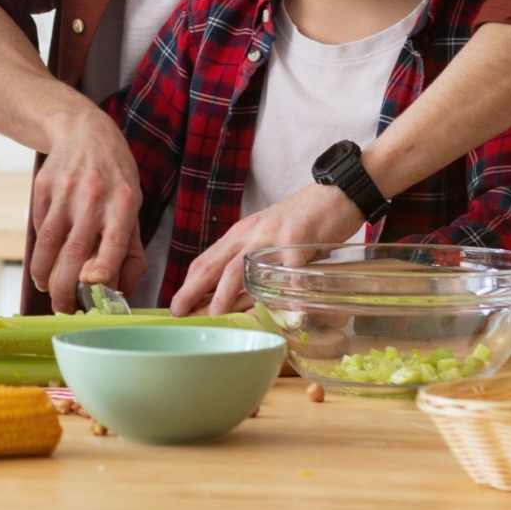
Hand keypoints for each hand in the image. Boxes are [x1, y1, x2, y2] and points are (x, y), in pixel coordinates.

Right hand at [26, 105, 145, 312]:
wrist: (83, 132)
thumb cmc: (115, 178)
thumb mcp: (133, 207)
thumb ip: (131, 250)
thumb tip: (121, 292)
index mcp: (123, 202)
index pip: (114, 241)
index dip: (103, 268)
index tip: (92, 288)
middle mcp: (93, 197)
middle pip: (74, 250)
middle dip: (64, 287)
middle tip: (63, 308)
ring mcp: (65, 191)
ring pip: (47, 242)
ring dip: (43, 273)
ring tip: (46, 290)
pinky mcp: (42, 187)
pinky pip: (37, 226)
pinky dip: (39, 249)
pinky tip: (44, 261)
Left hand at [167, 183, 363, 314]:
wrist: (335, 193)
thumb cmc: (302, 222)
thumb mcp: (268, 239)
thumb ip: (253, 263)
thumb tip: (236, 300)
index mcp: (240, 236)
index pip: (206, 261)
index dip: (188, 285)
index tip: (175, 307)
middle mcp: (250, 235)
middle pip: (216, 266)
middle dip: (194, 291)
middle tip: (180, 314)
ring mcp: (272, 236)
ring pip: (242, 267)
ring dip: (227, 295)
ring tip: (217, 316)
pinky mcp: (298, 237)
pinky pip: (290, 269)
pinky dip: (286, 291)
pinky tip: (285, 311)